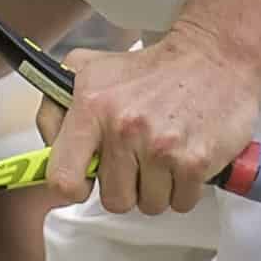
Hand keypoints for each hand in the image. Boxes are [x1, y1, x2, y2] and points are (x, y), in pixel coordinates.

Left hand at [47, 22, 260, 216]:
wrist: (214, 55)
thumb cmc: (150, 69)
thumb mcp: (87, 69)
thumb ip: (56, 110)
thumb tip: (46, 154)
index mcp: (91, 107)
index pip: (62, 178)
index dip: (73, 188)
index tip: (85, 181)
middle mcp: (124, 129)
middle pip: (114, 200)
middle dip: (127, 186)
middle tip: (138, 159)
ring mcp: (161, 147)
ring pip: (149, 205)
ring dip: (157, 188)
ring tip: (163, 155)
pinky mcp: (195, 162)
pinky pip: (181, 203)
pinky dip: (184, 188)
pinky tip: (184, 157)